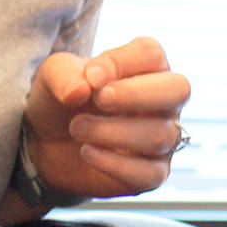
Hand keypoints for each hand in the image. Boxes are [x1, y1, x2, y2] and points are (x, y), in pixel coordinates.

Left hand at [23, 36, 191, 200]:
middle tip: (99, 100)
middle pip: (179, 89)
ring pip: (160, 135)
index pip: (151, 54)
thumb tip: (82, 89)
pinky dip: (115, 165)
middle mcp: (163, 100)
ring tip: (77, 128)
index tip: (90, 77)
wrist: (47, 143)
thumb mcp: (53, 76)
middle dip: (135, 94)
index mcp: (145, 67)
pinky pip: (150, 173)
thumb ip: (64, 74)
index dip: (121, 62)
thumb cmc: (62, 100)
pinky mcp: (153, 173)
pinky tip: (87, 152)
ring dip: (112, 132)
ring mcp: (163, 137)